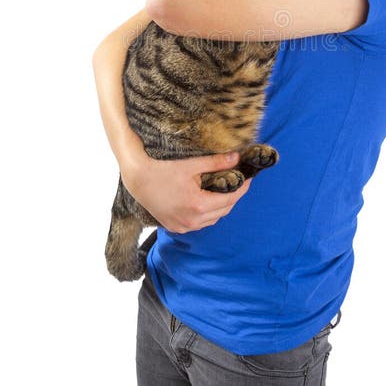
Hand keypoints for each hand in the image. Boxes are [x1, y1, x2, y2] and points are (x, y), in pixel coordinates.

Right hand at [119, 141, 250, 233]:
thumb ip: (216, 163)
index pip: (230, 198)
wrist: (137, 179)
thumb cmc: (162, 169)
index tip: (249, 178)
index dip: (242, 188)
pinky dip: (206, 214)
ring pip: (212, 219)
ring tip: (223, 190)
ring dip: (220, 206)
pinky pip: (199, 223)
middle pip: (223, 210)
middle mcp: (192, 220)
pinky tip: (206, 201)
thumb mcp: (191, 165)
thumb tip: (237, 158)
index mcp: (198, 205)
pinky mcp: (175, 227)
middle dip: (233, 196)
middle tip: (238, 182)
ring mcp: (183, 226)